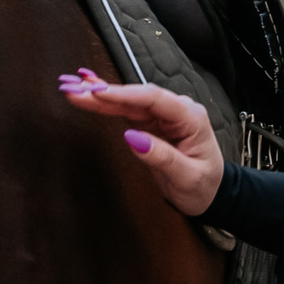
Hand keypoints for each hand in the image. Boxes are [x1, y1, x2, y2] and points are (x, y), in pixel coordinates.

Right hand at [56, 71, 224, 217]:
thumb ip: (162, 157)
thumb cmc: (204, 186)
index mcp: (190, 117)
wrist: (212, 194)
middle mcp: (176, 111)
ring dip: (100, 96)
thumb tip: (132, 137)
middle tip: (74, 89)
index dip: (124, 94)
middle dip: (104, 92)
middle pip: (137, 96)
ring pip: (128, 102)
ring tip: (72, 91)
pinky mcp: (151, 124)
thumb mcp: (187, 178)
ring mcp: (163, 116)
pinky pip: (126, 111)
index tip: (98, 92)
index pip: (154, 99)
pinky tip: (88, 96)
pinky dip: (105, 105)